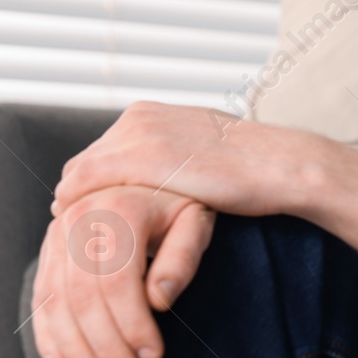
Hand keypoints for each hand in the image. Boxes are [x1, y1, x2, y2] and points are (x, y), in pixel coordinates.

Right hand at [32, 183, 215, 357]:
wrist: (150, 176)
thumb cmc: (180, 203)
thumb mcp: (195, 221)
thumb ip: (181, 259)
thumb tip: (158, 302)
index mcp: (118, 208)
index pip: (118, 282)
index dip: (132, 325)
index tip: (153, 357)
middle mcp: (78, 217)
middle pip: (83, 297)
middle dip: (105, 346)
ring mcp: (57, 232)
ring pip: (56, 301)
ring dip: (74, 349)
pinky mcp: (49, 247)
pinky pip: (41, 296)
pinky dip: (47, 334)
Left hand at [51, 100, 306, 220]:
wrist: (282, 165)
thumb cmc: (254, 168)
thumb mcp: (203, 151)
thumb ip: (172, 157)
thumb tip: (161, 179)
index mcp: (149, 113)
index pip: (98, 153)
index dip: (90, 189)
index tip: (93, 217)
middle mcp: (138, 118)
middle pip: (82, 164)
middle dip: (79, 199)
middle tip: (82, 236)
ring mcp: (138, 135)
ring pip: (77, 177)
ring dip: (75, 209)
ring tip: (82, 244)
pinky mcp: (143, 159)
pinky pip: (85, 187)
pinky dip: (78, 212)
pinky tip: (89, 239)